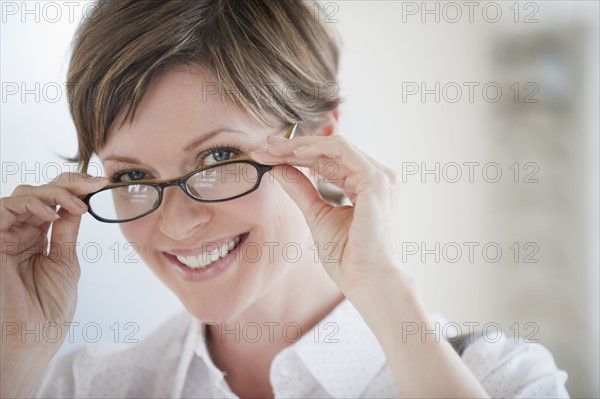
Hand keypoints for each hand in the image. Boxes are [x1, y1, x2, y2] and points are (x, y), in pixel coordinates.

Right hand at [0, 173, 107, 397]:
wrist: (30, 342)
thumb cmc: (47, 312)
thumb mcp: (65, 263)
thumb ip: (66, 232)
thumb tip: (77, 204)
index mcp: (37, 239)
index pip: (54, 203)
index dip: (76, 189)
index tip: (101, 184)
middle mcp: (19, 234)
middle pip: (39, 192)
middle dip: (69, 184)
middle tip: (95, 184)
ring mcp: (4, 236)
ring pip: (24, 195)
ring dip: (54, 192)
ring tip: (78, 204)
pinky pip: (5, 209)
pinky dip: (31, 204)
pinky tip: (54, 214)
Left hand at [251, 133, 401, 293]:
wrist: (365, 280)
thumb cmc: (347, 257)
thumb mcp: (316, 215)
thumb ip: (301, 189)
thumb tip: (278, 169)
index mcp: (366, 186)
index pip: (329, 162)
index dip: (298, 155)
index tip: (269, 155)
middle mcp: (377, 177)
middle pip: (330, 151)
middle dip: (294, 148)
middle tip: (264, 149)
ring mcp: (379, 176)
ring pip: (334, 146)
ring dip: (300, 145)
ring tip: (272, 150)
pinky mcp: (375, 180)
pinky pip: (341, 151)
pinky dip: (316, 147)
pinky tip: (293, 152)